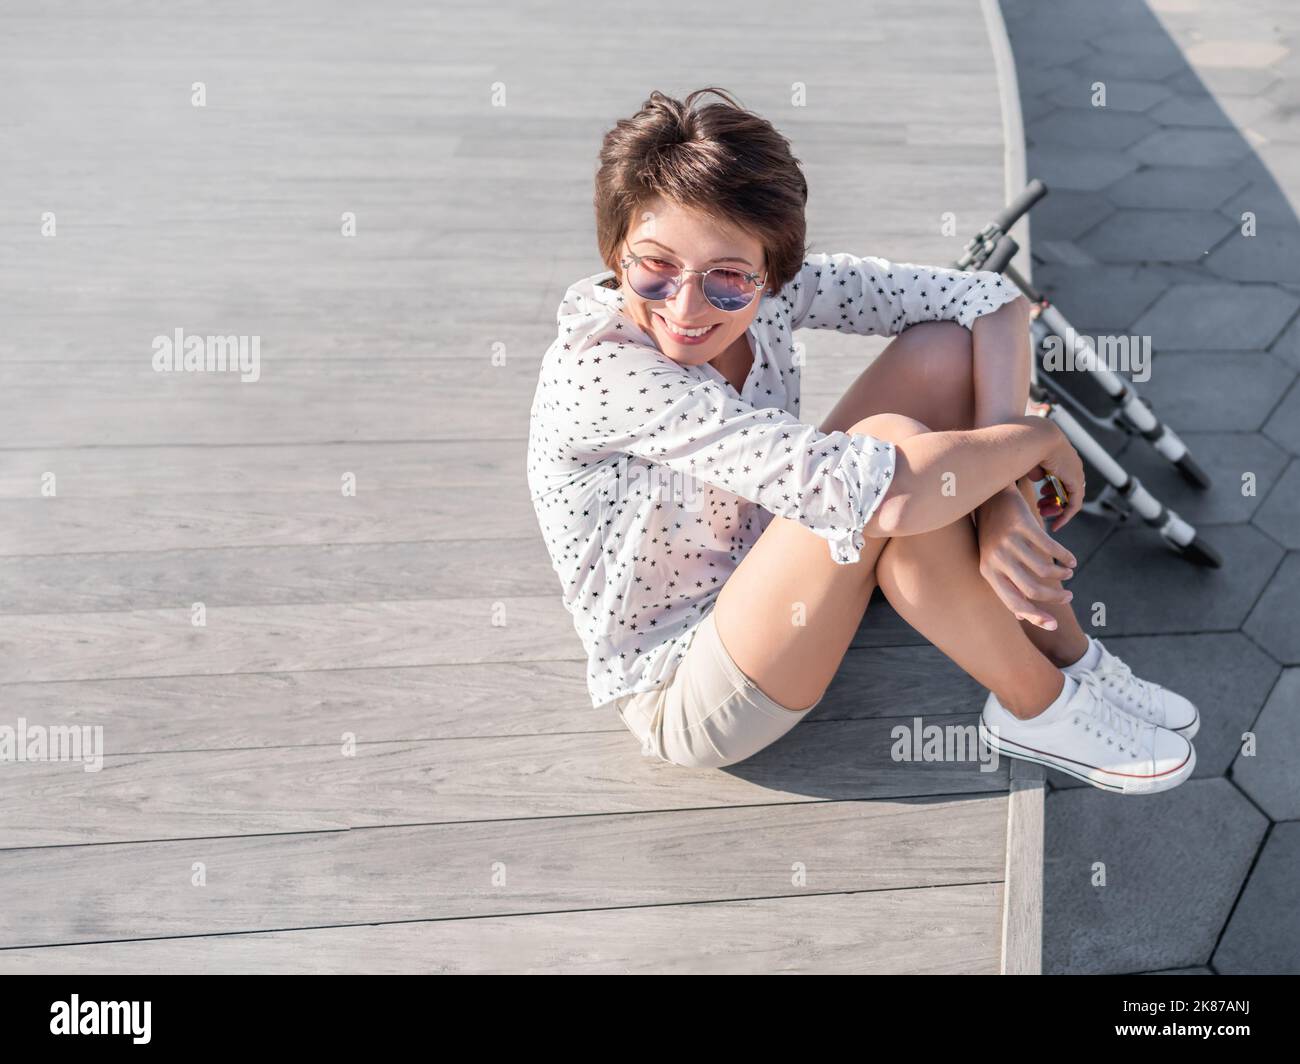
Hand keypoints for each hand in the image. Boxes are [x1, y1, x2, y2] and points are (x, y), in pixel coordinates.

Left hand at [975, 485, 1077, 629]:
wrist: (987, 497)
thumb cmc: (993, 535)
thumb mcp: (993, 562)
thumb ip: (1006, 586)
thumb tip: (1022, 616)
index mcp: (988, 572)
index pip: (1013, 603)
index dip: (1035, 617)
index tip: (1054, 624)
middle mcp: (996, 559)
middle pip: (1032, 590)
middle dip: (1055, 597)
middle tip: (1068, 595)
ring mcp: (1008, 541)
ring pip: (1044, 569)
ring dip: (1062, 574)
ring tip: (1069, 573)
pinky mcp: (1022, 524)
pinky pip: (1050, 547)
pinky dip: (1065, 556)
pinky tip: (1071, 559)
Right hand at [1026, 419, 1084, 530]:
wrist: (1038, 437)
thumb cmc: (1029, 444)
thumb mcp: (1031, 460)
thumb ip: (1036, 468)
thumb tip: (1037, 477)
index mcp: (1061, 457)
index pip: (1061, 478)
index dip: (1051, 489)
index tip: (1041, 496)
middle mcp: (1072, 465)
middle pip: (1066, 489)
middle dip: (1053, 500)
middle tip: (1041, 508)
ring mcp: (1076, 473)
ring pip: (1070, 498)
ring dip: (1057, 508)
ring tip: (1043, 512)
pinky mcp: (1076, 481)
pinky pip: (1074, 504)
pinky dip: (1066, 515)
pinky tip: (1056, 524)